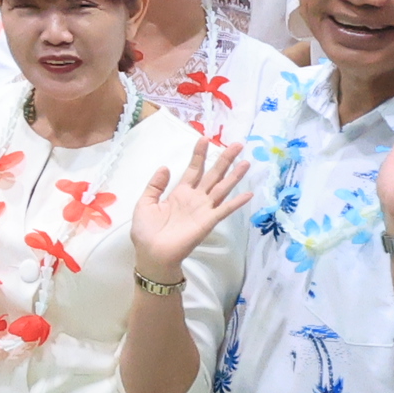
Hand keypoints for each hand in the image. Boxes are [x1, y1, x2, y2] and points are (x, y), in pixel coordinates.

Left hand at [128, 138, 252, 280]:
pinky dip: (236, 202)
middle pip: (213, 175)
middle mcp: (195, 198)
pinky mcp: (208, 222)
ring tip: (246, 161)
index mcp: (180, 193)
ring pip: (222, 188)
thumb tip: (165, 167)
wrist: (151, 254)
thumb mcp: (145, 202)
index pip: (193, 169)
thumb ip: (155, 185)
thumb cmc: (146, 231)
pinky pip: (224, 210)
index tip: (204, 138)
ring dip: (234, 176)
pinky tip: (248, 193)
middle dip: (224, 159)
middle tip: (237, 144)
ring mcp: (204, 209)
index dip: (199, 155)